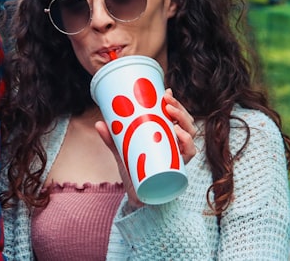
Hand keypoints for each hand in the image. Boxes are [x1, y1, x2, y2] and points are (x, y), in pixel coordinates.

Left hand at [94, 89, 197, 206]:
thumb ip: (112, 139)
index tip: (167, 92)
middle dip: (180, 110)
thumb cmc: (134, 171)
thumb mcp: (122, 152)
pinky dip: (187, 144)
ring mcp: (180, 157)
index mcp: (167, 137)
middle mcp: (177, 146)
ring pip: (190, 135)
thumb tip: (99, 123)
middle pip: (186, 123)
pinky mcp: (179, 169)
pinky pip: (188, 155)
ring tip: (172, 116)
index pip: (177, 117)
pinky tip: (179, 134)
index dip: (176, 103)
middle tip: (167, 102)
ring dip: (184, 122)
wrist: (137, 197)